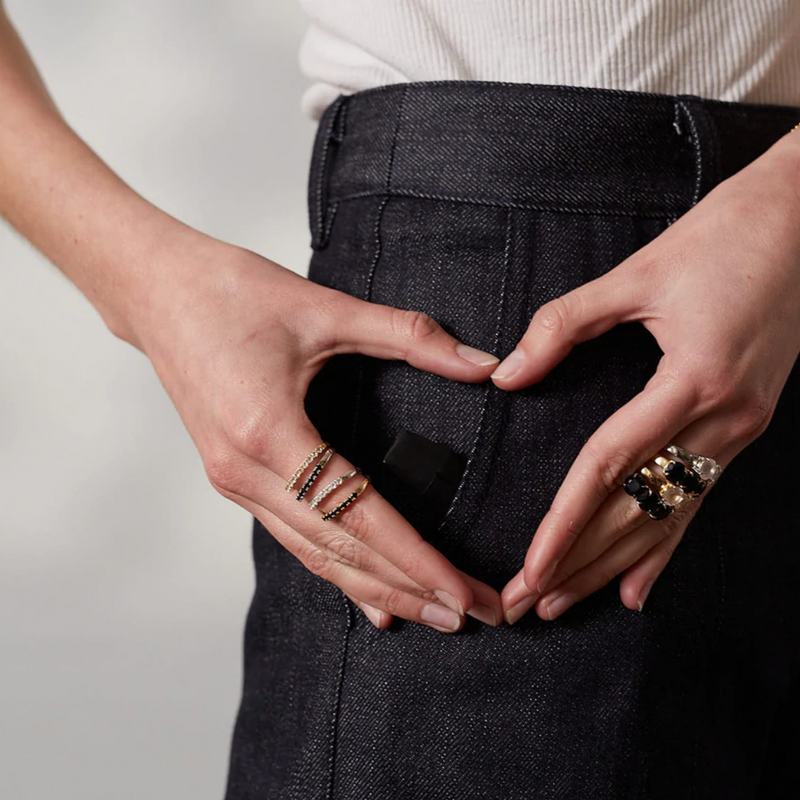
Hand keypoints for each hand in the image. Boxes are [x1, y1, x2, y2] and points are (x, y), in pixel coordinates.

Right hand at [122, 228, 504, 631]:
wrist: (158, 290)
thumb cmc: (231, 293)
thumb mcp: (327, 308)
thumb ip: (410, 337)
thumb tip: (484, 364)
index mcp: (268, 434)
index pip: (357, 515)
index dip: (415, 559)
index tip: (464, 592)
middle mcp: (245, 473)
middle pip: (339, 550)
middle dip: (411, 589)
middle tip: (474, 616)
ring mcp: (235, 482)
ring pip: (316, 554)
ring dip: (378, 589)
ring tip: (435, 616)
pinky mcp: (235, 478)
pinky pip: (294, 537)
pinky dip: (337, 568)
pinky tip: (373, 599)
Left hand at [489, 132, 799, 623]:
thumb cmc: (721, 237)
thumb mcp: (636, 273)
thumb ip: (564, 325)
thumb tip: (507, 375)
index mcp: (694, 380)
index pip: (610, 468)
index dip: (565, 523)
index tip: (530, 568)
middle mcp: (724, 419)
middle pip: (636, 510)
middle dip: (578, 563)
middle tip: (528, 606)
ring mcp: (741, 429)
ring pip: (666, 517)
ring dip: (612, 566)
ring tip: (565, 606)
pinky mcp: (744, 427)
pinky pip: (698, 502)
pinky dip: (665, 549)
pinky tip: (637, 591)